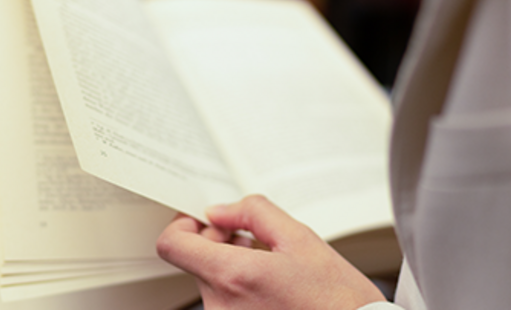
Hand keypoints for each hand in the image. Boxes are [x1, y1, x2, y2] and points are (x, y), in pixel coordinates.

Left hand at [157, 195, 386, 309]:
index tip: (204, 220)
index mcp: (233, 277)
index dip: (183, 225)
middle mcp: (220, 307)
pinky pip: (223, 302)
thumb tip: (219, 211)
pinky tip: (271, 288)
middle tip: (252, 240)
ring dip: (231, 266)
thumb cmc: (337, 300)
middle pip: (194, 262)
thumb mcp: (301, 239)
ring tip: (271, 268)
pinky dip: (239, 288)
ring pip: (211, 282)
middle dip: (217, 243)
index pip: (172, 245)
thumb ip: (253, 213)